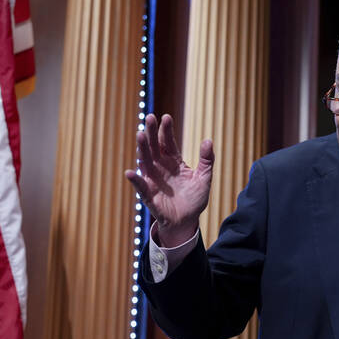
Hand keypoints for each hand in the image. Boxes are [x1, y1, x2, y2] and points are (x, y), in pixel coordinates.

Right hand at [124, 113, 214, 246]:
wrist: (187, 221)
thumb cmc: (194, 199)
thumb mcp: (204, 178)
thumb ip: (206, 161)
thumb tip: (208, 140)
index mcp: (174, 162)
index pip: (168, 143)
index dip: (167, 131)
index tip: (166, 117)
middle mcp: (161, 168)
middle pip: (155, 147)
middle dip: (152, 132)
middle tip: (150, 117)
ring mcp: (153, 180)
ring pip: (145, 161)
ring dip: (142, 149)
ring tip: (140, 135)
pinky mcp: (149, 195)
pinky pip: (140, 187)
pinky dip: (135, 180)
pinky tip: (130, 172)